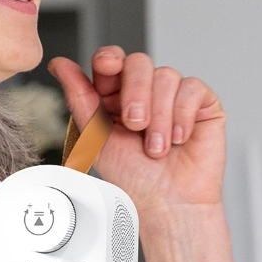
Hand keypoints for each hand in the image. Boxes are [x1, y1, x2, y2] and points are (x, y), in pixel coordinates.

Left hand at [47, 47, 226, 216]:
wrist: (166, 203)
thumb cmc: (131, 176)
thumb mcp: (96, 135)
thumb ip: (79, 97)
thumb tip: (59, 64)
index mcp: (114, 95)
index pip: (111, 59)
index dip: (109, 57)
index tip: (106, 66)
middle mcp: (143, 90)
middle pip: (138, 62)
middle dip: (135, 92)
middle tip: (135, 125)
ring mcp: (173, 95)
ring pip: (166, 75)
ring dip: (159, 115)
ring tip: (156, 147)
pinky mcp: (201, 103)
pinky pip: (192, 87)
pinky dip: (182, 115)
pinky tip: (179, 139)